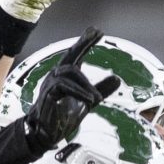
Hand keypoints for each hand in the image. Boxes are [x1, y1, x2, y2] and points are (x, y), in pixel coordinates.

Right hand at [21, 26, 105, 148]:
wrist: (47, 133)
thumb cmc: (63, 116)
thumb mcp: (88, 101)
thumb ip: (100, 90)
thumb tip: (117, 78)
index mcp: (65, 76)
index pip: (76, 55)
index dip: (85, 42)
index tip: (96, 30)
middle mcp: (56, 75)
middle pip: (71, 56)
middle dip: (83, 43)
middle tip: (96, 33)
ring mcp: (50, 83)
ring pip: (69, 72)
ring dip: (86, 84)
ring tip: (97, 98)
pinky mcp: (48, 94)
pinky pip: (63, 86)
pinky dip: (79, 92)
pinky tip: (91, 100)